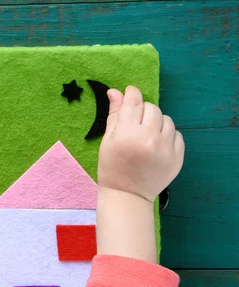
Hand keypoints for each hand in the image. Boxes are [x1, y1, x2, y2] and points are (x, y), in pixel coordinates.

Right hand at [98, 86, 183, 202]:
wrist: (128, 194)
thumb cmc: (112, 167)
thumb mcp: (108, 140)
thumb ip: (114, 115)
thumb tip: (115, 91)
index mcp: (127, 134)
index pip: (134, 101)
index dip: (132, 94)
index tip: (130, 93)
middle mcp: (149, 138)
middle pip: (151, 108)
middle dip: (143, 111)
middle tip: (135, 124)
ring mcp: (166, 148)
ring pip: (166, 119)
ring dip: (156, 123)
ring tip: (147, 135)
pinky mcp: (177, 156)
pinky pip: (177, 134)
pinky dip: (167, 135)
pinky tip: (157, 145)